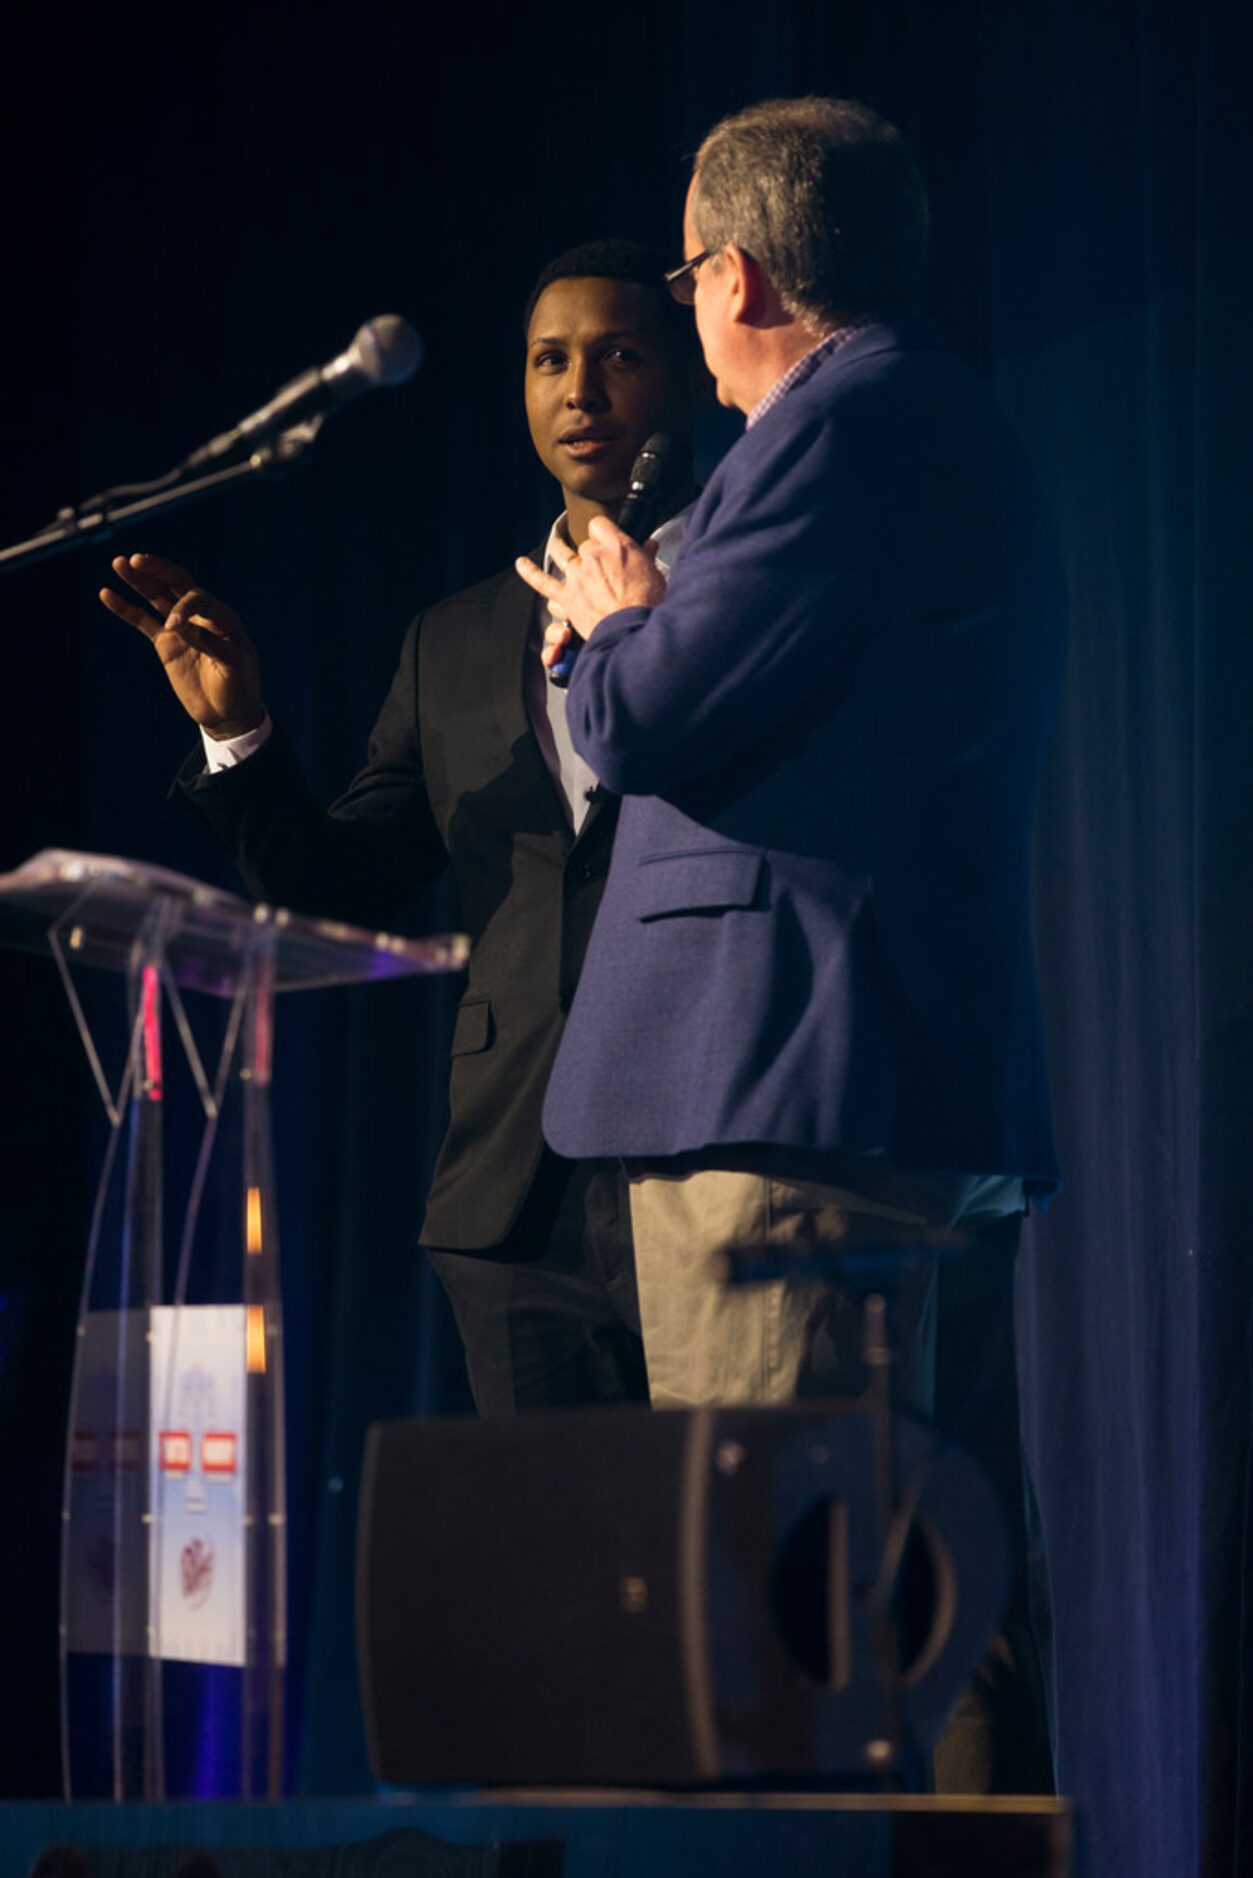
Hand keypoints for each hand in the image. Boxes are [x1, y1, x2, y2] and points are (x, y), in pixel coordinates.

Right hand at [99, 553, 265, 737]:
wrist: (228, 714)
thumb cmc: (239, 690)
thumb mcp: (236, 670)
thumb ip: (216, 648)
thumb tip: (190, 630)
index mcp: (223, 619)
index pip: (199, 599)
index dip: (184, 608)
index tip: (173, 628)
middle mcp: (201, 616)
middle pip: (177, 583)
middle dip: (158, 570)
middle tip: (136, 559)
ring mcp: (181, 627)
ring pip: (157, 596)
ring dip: (138, 579)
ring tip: (118, 562)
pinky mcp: (166, 641)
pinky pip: (142, 620)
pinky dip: (126, 608)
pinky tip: (107, 594)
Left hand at [515, 514, 666, 669]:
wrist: (634, 632)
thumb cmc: (649, 605)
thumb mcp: (655, 576)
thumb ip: (647, 557)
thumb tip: (650, 545)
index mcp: (616, 546)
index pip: (600, 525)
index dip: (603, 532)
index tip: (607, 539)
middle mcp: (593, 557)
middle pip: (585, 545)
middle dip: (591, 552)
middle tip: (599, 563)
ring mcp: (577, 577)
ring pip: (563, 555)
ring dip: (560, 549)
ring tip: (557, 545)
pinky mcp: (568, 598)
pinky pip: (544, 582)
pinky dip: (530, 572)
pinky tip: (521, 563)